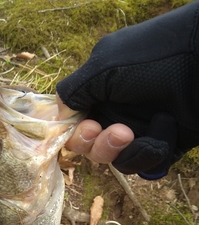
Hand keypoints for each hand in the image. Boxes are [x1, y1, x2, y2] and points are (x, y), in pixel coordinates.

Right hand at [56, 1, 198, 178]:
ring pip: (115, 160)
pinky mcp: (159, 146)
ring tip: (135, 133)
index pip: (75, 124)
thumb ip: (73, 90)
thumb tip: (59, 112)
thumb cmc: (153, 60)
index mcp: (100, 94)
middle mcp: (116, 114)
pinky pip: (142, 164)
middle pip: (91, 148)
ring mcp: (138, 132)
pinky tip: (165, 127)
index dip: (75, 133)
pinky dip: (151, 151)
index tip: (87, 128)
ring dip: (123, 151)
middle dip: (98, 145)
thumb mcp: (103, 66)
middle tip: (117, 132)